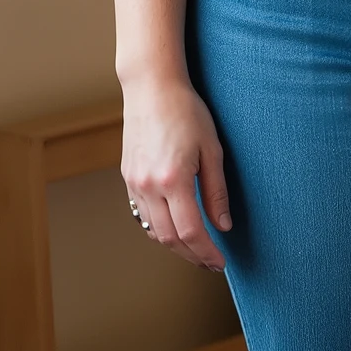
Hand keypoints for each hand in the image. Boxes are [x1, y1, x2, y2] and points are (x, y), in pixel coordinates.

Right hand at [121, 74, 230, 270]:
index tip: (220, 263)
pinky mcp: (128, 177)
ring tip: (196, 250)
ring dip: (175, 246)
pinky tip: (175, 228)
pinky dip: (159, 228)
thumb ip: (216, 191)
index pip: (191, 232)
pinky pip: (142, 214)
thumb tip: (222, 225)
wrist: (151, 87)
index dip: (207, 252)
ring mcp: (135, 183)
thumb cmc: (186, 111)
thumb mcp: (212, 149)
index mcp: (174, 179)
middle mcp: (149, 185)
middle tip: (211, 263)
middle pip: (170, 238)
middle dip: (192, 256)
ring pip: (153, 230)